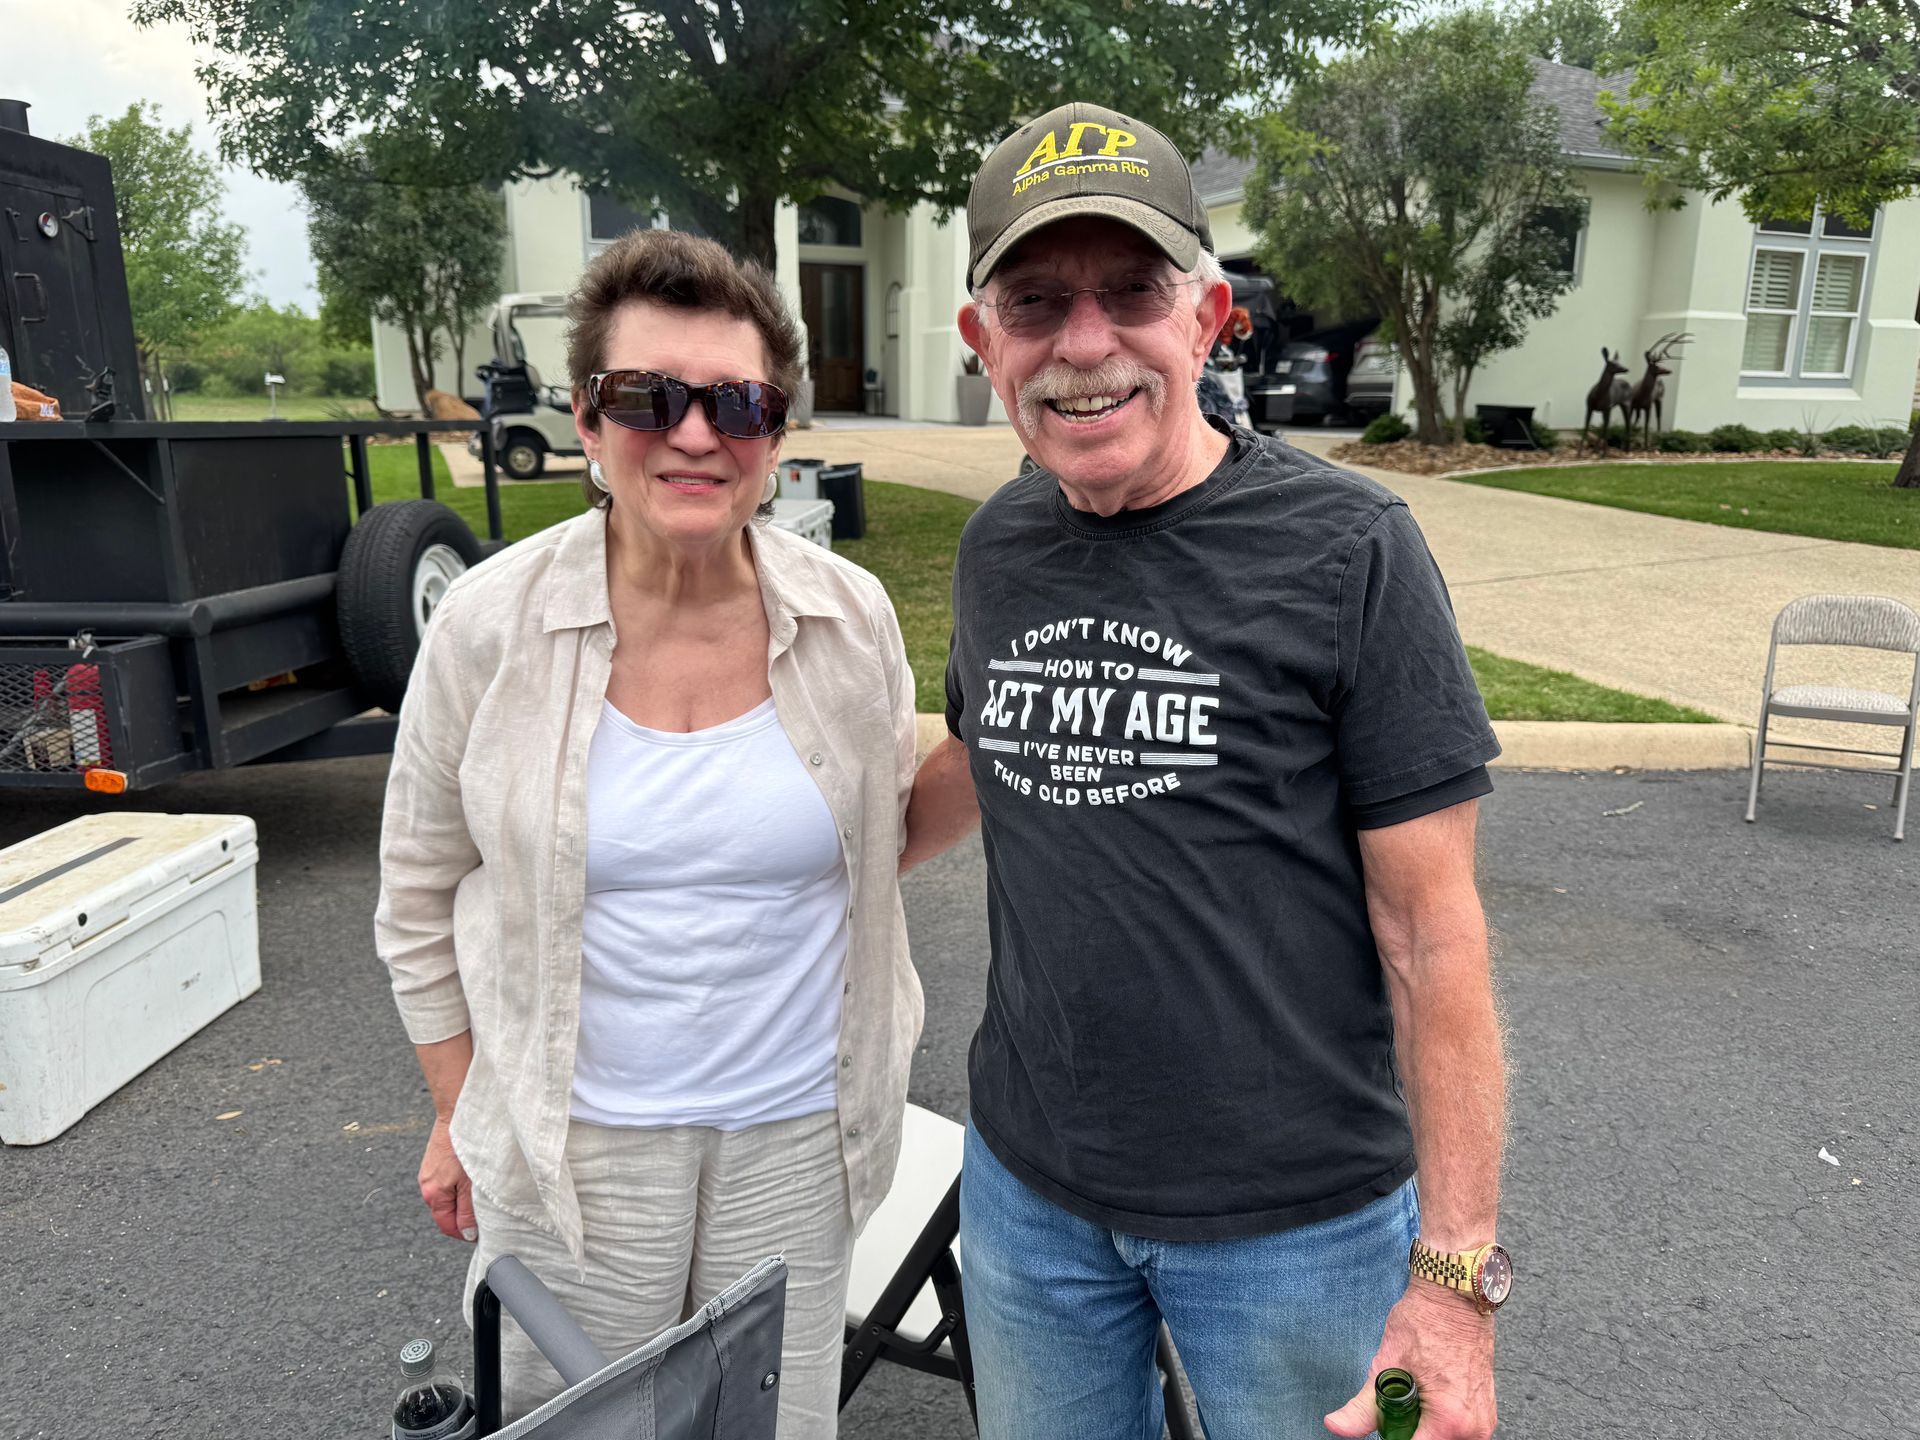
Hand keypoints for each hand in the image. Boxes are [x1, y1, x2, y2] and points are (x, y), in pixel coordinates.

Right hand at [419, 1115, 476, 1242]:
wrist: (458, 1111)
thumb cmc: (464, 1145)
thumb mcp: (471, 1184)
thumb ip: (468, 1211)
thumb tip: (467, 1233)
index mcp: (433, 1195)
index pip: (447, 1226)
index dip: (465, 1233)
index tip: (482, 1231)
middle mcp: (427, 1185)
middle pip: (447, 1212)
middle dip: (466, 1215)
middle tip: (486, 1208)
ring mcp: (430, 1172)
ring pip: (449, 1196)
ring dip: (465, 1198)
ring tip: (481, 1189)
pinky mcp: (436, 1161)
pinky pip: (448, 1181)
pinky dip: (461, 1184)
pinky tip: (473, 1174)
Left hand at [1324, 1281, 1496, 1437]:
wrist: (1455, 1298)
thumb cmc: (1425, 1323)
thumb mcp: (1387, 1366)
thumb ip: (1362, 1407)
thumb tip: (1336, 1426)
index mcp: (1451, 1420)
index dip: (1394, 1438)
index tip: (1385, 1425)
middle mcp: (1475, 1427)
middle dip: (1409, 1433)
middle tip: (1394, 1407)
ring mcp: (1484, 1421)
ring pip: (1444, 1439)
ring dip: (1424, 1428)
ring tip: (1413, 1397)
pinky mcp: (1486, 1412)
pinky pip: (1459, 1430)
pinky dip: (1440, 1421)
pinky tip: (1427, 1396)